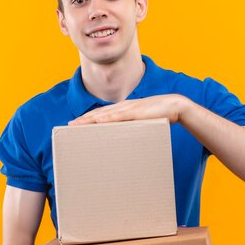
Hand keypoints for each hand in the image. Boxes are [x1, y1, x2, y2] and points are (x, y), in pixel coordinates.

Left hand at [69, 95, 187, 124]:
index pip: (102, 114)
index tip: (76, 124)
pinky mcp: (136, 111)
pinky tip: (96, 120)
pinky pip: (118, 115)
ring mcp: (128, 108)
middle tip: (69, 126)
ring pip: (104, 114)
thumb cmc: (160, 115)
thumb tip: (126, 138)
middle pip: (98, 113)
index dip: (88, 118)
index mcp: (124, 109)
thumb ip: (133, 127)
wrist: (175, 106)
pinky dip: (106, 118)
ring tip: (76, 124)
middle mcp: (123, 106)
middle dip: (83, 119)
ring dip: (89, 119)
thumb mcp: (143, 122)